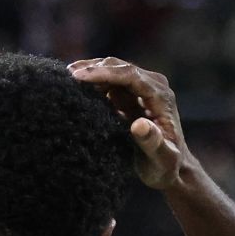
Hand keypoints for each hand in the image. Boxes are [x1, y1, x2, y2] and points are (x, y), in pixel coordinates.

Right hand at [68, 57, 190, 189]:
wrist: (170, 167)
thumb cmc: (166, 166)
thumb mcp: (162, 159)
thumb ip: (152, 142)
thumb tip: (139, 125)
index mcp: (160, 96)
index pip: (129, 76)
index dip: (103, 74)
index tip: (78, 77)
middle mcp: (153, 85)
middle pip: (119, 67)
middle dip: (92, 69)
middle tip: (64, 75)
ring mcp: (142, 88)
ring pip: (113, 70)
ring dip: (90, 72)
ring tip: (64, 78)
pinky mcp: (132, 94)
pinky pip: (110, 82)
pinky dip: (92, 81)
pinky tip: (74, 86)